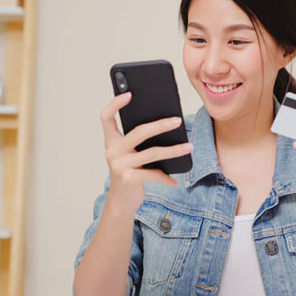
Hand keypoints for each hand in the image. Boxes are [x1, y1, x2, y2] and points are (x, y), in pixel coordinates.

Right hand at [100, 92, 192, 214]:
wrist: (121, 201)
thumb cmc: (130, 172)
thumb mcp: (131, 155)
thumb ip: (140, 142)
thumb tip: (168, 124)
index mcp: (111, 141)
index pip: (106, 117)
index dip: (115, 104)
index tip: (129, 93)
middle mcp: (112, 151)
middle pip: (139, 132)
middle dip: (161, 125)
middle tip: (178, 120)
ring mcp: (119, 165)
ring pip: (152, 153)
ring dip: (174, 150)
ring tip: (189, 147)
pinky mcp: (128, 179)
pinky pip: (153, 174)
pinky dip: (167, 177)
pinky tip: (175, 180)